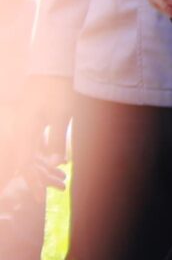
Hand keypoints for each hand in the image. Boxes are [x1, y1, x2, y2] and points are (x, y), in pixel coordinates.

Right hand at [18, 74, 71, 190]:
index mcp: (25, 129)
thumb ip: (57, 138)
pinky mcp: (34, 119)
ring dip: (43, 168)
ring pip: (32, 152)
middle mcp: (22, 128)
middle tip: (52, 191)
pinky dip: (45, 154)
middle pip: (27, 159)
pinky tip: (55, 164)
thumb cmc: (58, 87)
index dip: (31, 181)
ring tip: (59, 182)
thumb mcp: (62, 113)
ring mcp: (27, 124)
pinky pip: (36, 142)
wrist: (53, 62)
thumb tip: (55, 163)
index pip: (25, 162)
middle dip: (38, 177)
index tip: (36, 197)